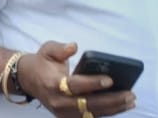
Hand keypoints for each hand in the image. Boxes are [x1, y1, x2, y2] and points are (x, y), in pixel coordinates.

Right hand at [16, 41, 136, 116]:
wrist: (27, 79)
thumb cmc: (42, 63)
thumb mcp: (47, 50)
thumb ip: (60, 48)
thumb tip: (74, 46)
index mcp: (53, 83)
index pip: (75, 86)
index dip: (93, 83)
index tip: (110, 79)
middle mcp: (58, 102)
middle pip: (88, 104)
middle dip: (111, 100)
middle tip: (130, 94)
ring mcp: (63, 113)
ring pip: (92, 114)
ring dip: (113, 109)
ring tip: (130, 101)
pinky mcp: (68, 117)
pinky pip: (90, 117)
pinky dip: (107, 113)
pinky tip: (121, 106)